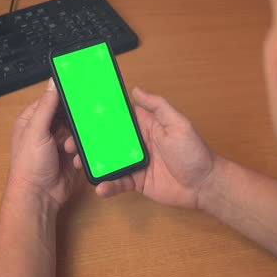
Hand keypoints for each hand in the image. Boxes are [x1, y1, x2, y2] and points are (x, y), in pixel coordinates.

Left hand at [8, 78, 77, 206]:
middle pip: (68, 113)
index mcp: (32, 120)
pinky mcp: (71, 155)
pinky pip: (83, 144)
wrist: (39, 196)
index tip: (80, 89)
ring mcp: (59, 142)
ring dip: (78, 135)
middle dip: (76, 117)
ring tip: (70, 146)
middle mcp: (46, 129)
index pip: (51, 99)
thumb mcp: (36, 131)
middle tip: (84, 116)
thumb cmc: (29, 166)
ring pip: (77, 128)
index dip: (65, 94)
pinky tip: (76, 154)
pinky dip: (83, 147)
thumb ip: (46, 106)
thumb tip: (53, 83)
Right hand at [64, 87, 217, 208]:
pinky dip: (108, 185)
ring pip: (109, 161)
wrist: (205, 185)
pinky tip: (100, 187)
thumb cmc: (195, 153)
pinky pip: (119, 182)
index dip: (101, 116)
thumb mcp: (178, 124)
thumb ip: (157, 106)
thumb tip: (137, 90)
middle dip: (89, 141)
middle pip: (108, 140)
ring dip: (93, 162)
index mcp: (146, 126)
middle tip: (71, 142)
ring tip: (79, 164)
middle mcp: (138, 143)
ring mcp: (136, 163)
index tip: (82, 114)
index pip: (119, 118)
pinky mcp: (137, 181)